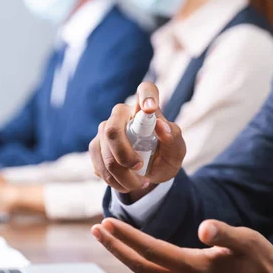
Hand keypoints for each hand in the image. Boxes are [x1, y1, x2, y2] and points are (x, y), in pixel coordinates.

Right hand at [89, 82, 185, 200]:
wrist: (149, 174)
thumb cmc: (165, 157)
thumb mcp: (176, 152)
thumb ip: (173, 137)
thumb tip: (161, 126)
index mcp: (145, 109)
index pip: (146, 89)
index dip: (147, 96)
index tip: (151, 109)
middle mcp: (122, 115)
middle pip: (112, 128)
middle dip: (124, 155)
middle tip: (139, 167)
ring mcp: (105, 130)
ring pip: (105, 153)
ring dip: (122, 175)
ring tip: (140, 183)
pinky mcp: (96, 147)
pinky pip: (99, 166)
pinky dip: (114, 181)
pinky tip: (126, 183)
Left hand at [91, 218, 272, 272]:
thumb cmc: (262, 264)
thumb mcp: (247, 241)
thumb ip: (224, 233)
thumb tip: (204, 227)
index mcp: (194, 268)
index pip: (151, 250)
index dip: (127, 236)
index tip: (107, 223)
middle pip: (140, 264)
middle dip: (116, 247)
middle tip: (96, 230)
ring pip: (146, 272)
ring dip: (126, 255)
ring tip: (110, 239)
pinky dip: (141, 262)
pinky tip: (138, 253)